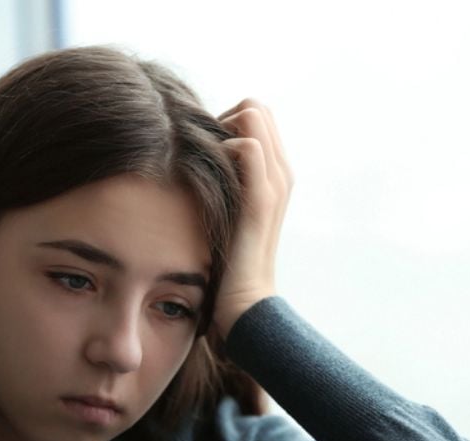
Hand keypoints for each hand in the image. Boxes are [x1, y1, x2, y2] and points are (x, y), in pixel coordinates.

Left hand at [212, 98, 293, 339]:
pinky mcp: (261, 200)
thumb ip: (219, 184)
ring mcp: (275, 184)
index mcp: (275, 175)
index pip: (256, 114)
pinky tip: (206, 175)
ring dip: (221, 130)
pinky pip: (248, 147)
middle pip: (256, 107)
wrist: (244, 305)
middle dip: (223, 118)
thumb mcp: (223, 214)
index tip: (201, 152)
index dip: (225, 120)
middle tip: (200, 156)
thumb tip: (188, 157)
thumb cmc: (226, 263)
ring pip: (254, 115)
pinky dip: (223, 148)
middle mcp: (281, 173)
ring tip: (203, 165)